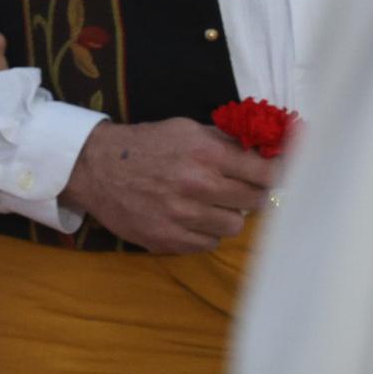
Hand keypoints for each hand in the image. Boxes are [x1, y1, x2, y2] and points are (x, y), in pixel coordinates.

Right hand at [59, 118, 275, 254]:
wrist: (95, 167)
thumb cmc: (146, 145)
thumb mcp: (186, 129)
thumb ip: (226, 141)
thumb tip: (268, 149)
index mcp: (206, 154)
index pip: (266, 173)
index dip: (277, 175)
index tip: (276, 176)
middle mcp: (197, 186)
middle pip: (255, 202)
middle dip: (249, 194)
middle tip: (234, 189)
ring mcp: (182, 217)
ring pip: (234, 226)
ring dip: (226, 216)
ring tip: (208, 205)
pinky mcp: (167, 239)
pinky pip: (208, 244)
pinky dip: (204, 233)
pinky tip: (189, 219)